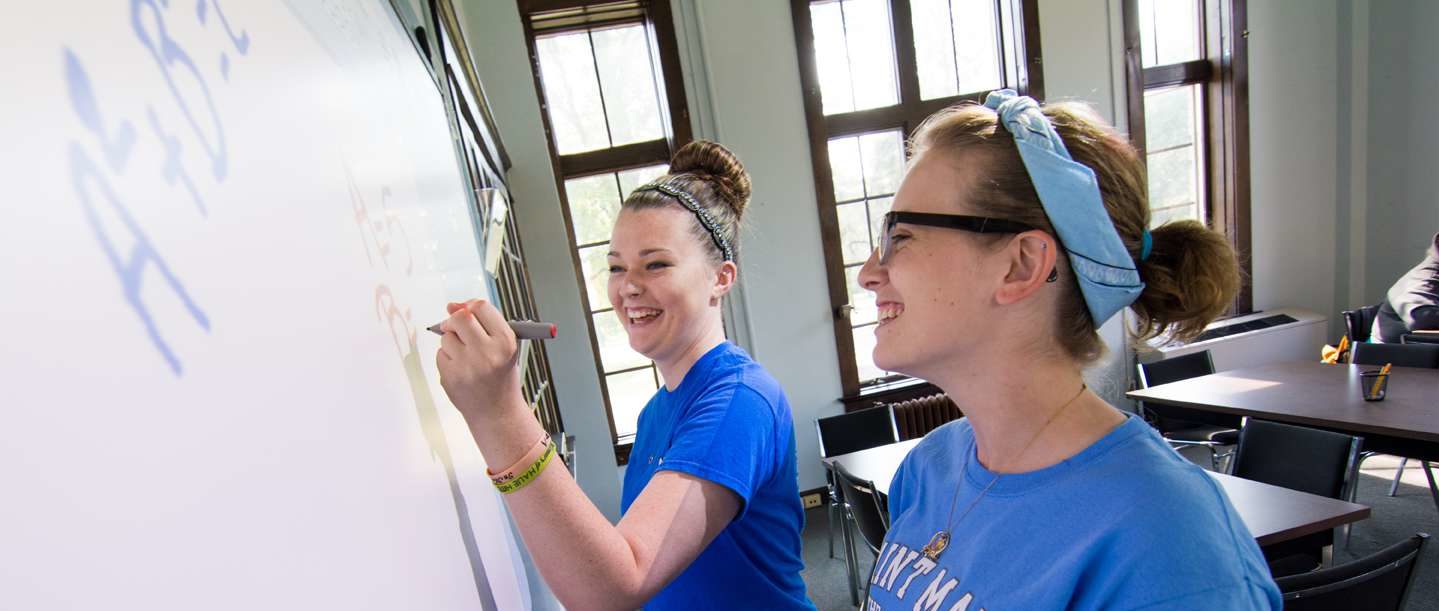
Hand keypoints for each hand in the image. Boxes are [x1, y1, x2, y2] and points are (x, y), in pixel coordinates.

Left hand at [435, 299, 524, 422]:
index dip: (470, 305)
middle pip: (460, 317)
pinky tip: (460, 370)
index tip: (467, 310)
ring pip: (447, 337)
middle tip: (456, 327)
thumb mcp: (505, 347)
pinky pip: (440, 355)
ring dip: (451, 342)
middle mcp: (487, 352)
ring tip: (466, 357)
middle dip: (454, 319)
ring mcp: (467, 366)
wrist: (497, 412)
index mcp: (505, 342)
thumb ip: (484, 324)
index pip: (481, 307)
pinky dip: (447, 359)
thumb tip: (452, 305)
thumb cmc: (500, 376)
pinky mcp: (451, 377)